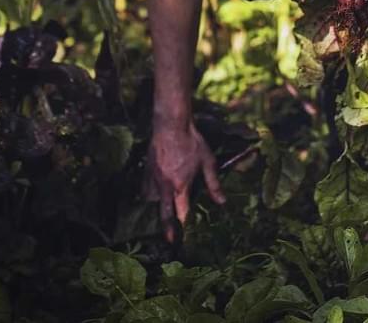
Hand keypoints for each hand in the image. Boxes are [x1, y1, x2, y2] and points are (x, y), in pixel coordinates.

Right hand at [146, 119, 224, 242]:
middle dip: (166, 228)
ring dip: (159, 207)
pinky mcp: (147, 170)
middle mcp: (164, 185)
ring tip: (164, 213)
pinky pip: (146, 188)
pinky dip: (150, 194)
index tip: (184, 236)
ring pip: (153, 200)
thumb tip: (221, 202)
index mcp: (180, 185)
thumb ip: (213, 184)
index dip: (184, 225)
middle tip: (169, 241)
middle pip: (164, 212)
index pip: (181, 212)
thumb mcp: (207, 162)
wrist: (171, 125)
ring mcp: (153, 178)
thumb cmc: (191, 142)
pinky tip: (155, 194)